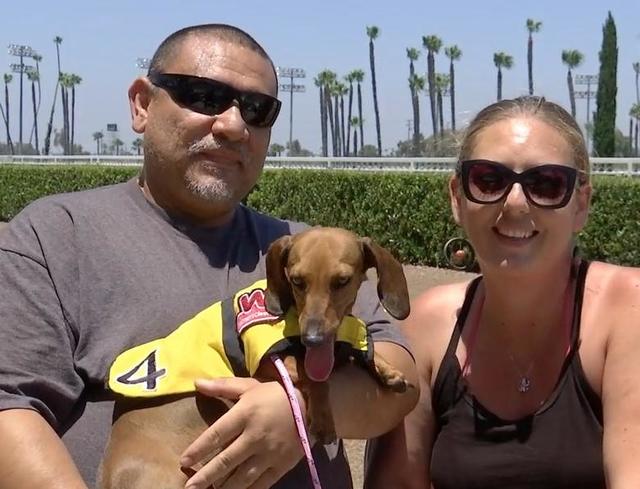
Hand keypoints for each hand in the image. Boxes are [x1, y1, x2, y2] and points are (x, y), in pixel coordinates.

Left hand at [181, 377, 304, 488]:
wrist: (310, 405)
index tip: (184, 460)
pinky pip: (261, 483)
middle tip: (189, 487)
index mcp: (246, 414)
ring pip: (242, 476)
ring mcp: (269, 453)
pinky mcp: (281, 465)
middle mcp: (255, 436)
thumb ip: (222, 386)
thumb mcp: (249, 386)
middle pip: (226, 460)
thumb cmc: (274, 395)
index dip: (199, 448)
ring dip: (224, 487)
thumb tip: (196, 383)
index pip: (217, 434)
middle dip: (205, 476)